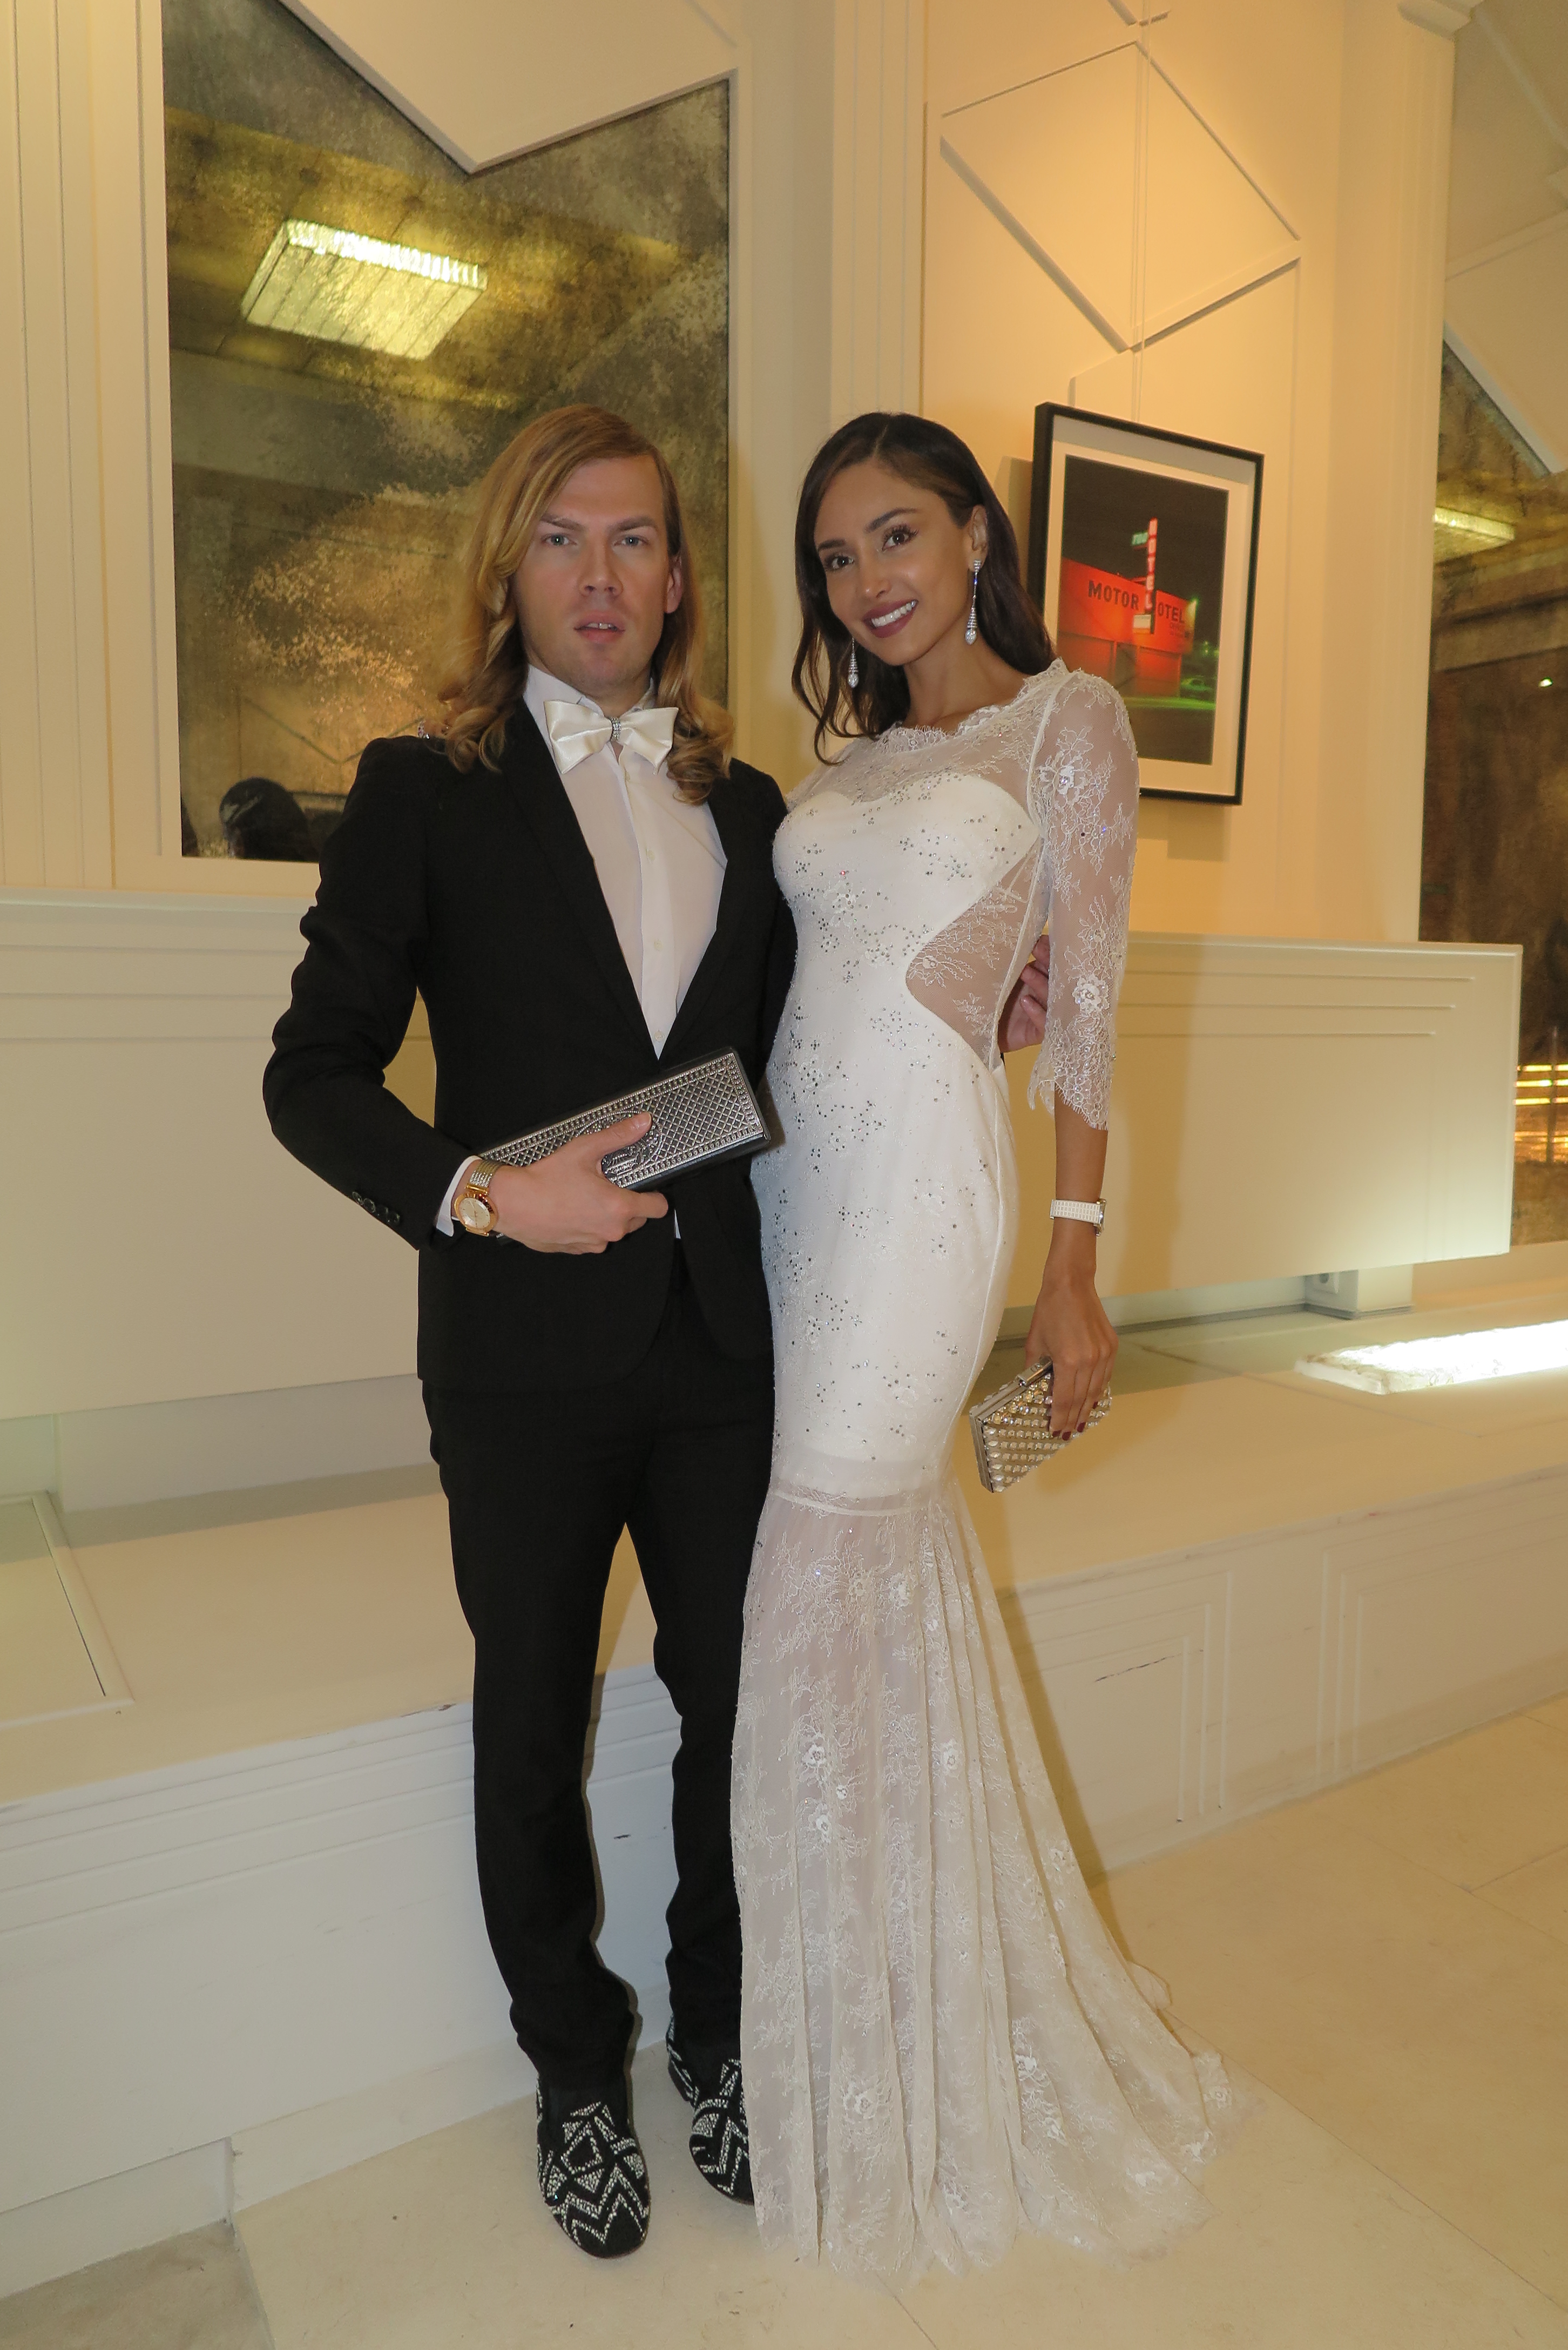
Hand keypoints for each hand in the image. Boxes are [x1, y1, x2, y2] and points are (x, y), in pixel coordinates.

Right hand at [487, 1113, 668, 1253]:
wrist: (512, 1205)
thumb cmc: (545, 1180)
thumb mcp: (584, 1150)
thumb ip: (617, 1136)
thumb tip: (641, 1123)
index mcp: (619, 1207)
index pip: (659, 1208)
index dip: (655, 1195)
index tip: (645, 1187)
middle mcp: (610, 1231)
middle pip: (637, 1219)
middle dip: (628, 1204)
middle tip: (607, 1186)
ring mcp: (593, 1243)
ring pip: (614, 1230)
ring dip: (607, 1217)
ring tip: (585, 1197)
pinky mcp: (577, 1249)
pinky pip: (593, 1238)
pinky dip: (588, 1227)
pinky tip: (572, 1210)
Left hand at [999, 931, 1049, 1053]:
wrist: (982, 1031)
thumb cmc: (994, 999)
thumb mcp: (1004, 977)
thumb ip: (1014, 963)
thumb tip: (1023, 940)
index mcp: (1042, 978)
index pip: (1053, 963)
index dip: (1050, 950)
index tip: (1041, 939)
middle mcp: (1047, 995)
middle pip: (1057, 978)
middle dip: (1049, 962)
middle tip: (1037, 950)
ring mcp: (1046, 1014)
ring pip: (1052, 998)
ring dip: (1040, 983)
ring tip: (1025, 972)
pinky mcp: (1039, 1033)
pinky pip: (1044, 1023)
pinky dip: (1036, 1012)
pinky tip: (1025, 1001)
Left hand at [1024, 1224, 1116, 1434]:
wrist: (1072, 1284)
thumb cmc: (1049, 1311)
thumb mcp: (1035, 1343)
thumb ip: (1035, 1370)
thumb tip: (1034, 1392)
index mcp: (1068, 1360)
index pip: (1064, 1400)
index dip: (1060, 1419)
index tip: (1055, 1431)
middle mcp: (1090, 1360)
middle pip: (1082, 1400)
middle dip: (1073, 1419)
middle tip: (1067, 1433)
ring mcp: (1104, 1353)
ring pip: (1097, 1390)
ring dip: (1087, 1408)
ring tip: (1079, 1422)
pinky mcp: (1112, 1346)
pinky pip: (1105, 1376)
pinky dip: (1098, 1390)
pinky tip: (1090, 1399)